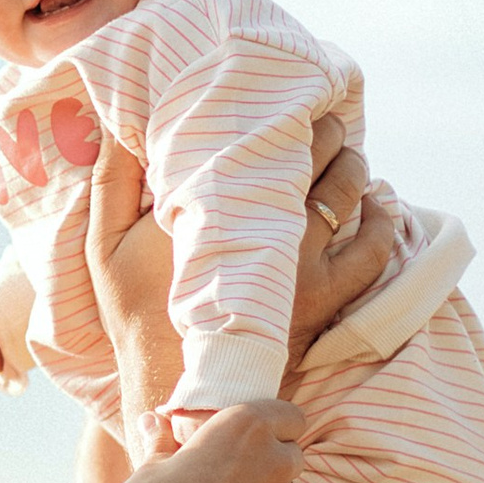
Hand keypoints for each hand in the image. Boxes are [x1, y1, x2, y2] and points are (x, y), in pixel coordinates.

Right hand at [86, 117, 401, 430]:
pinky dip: (381, 216)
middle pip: (318, 156)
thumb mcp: (103, 246)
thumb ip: (109, 182)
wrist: (177, 386)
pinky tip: (371, 200)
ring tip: (342, 153)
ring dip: (352, 164)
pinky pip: (373, 247)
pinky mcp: (328, 299)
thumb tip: (119, 122)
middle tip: (316, 119)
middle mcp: (266, 236)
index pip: (264, 139)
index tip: (279, 96)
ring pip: (349, 192)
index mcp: (215, 213)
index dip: (281, 111)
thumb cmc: (136, 312)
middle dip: (324, 129)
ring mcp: (304, 270)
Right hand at [98, 398, 305, 482]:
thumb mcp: (151, 466)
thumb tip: (153, 422)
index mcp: (245, 426)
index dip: (276, 426)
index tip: (255, 440)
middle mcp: (275, 459)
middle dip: (271, 464)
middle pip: (293, 455)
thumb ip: (164, 441)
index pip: (290, 415)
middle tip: (233, 482)